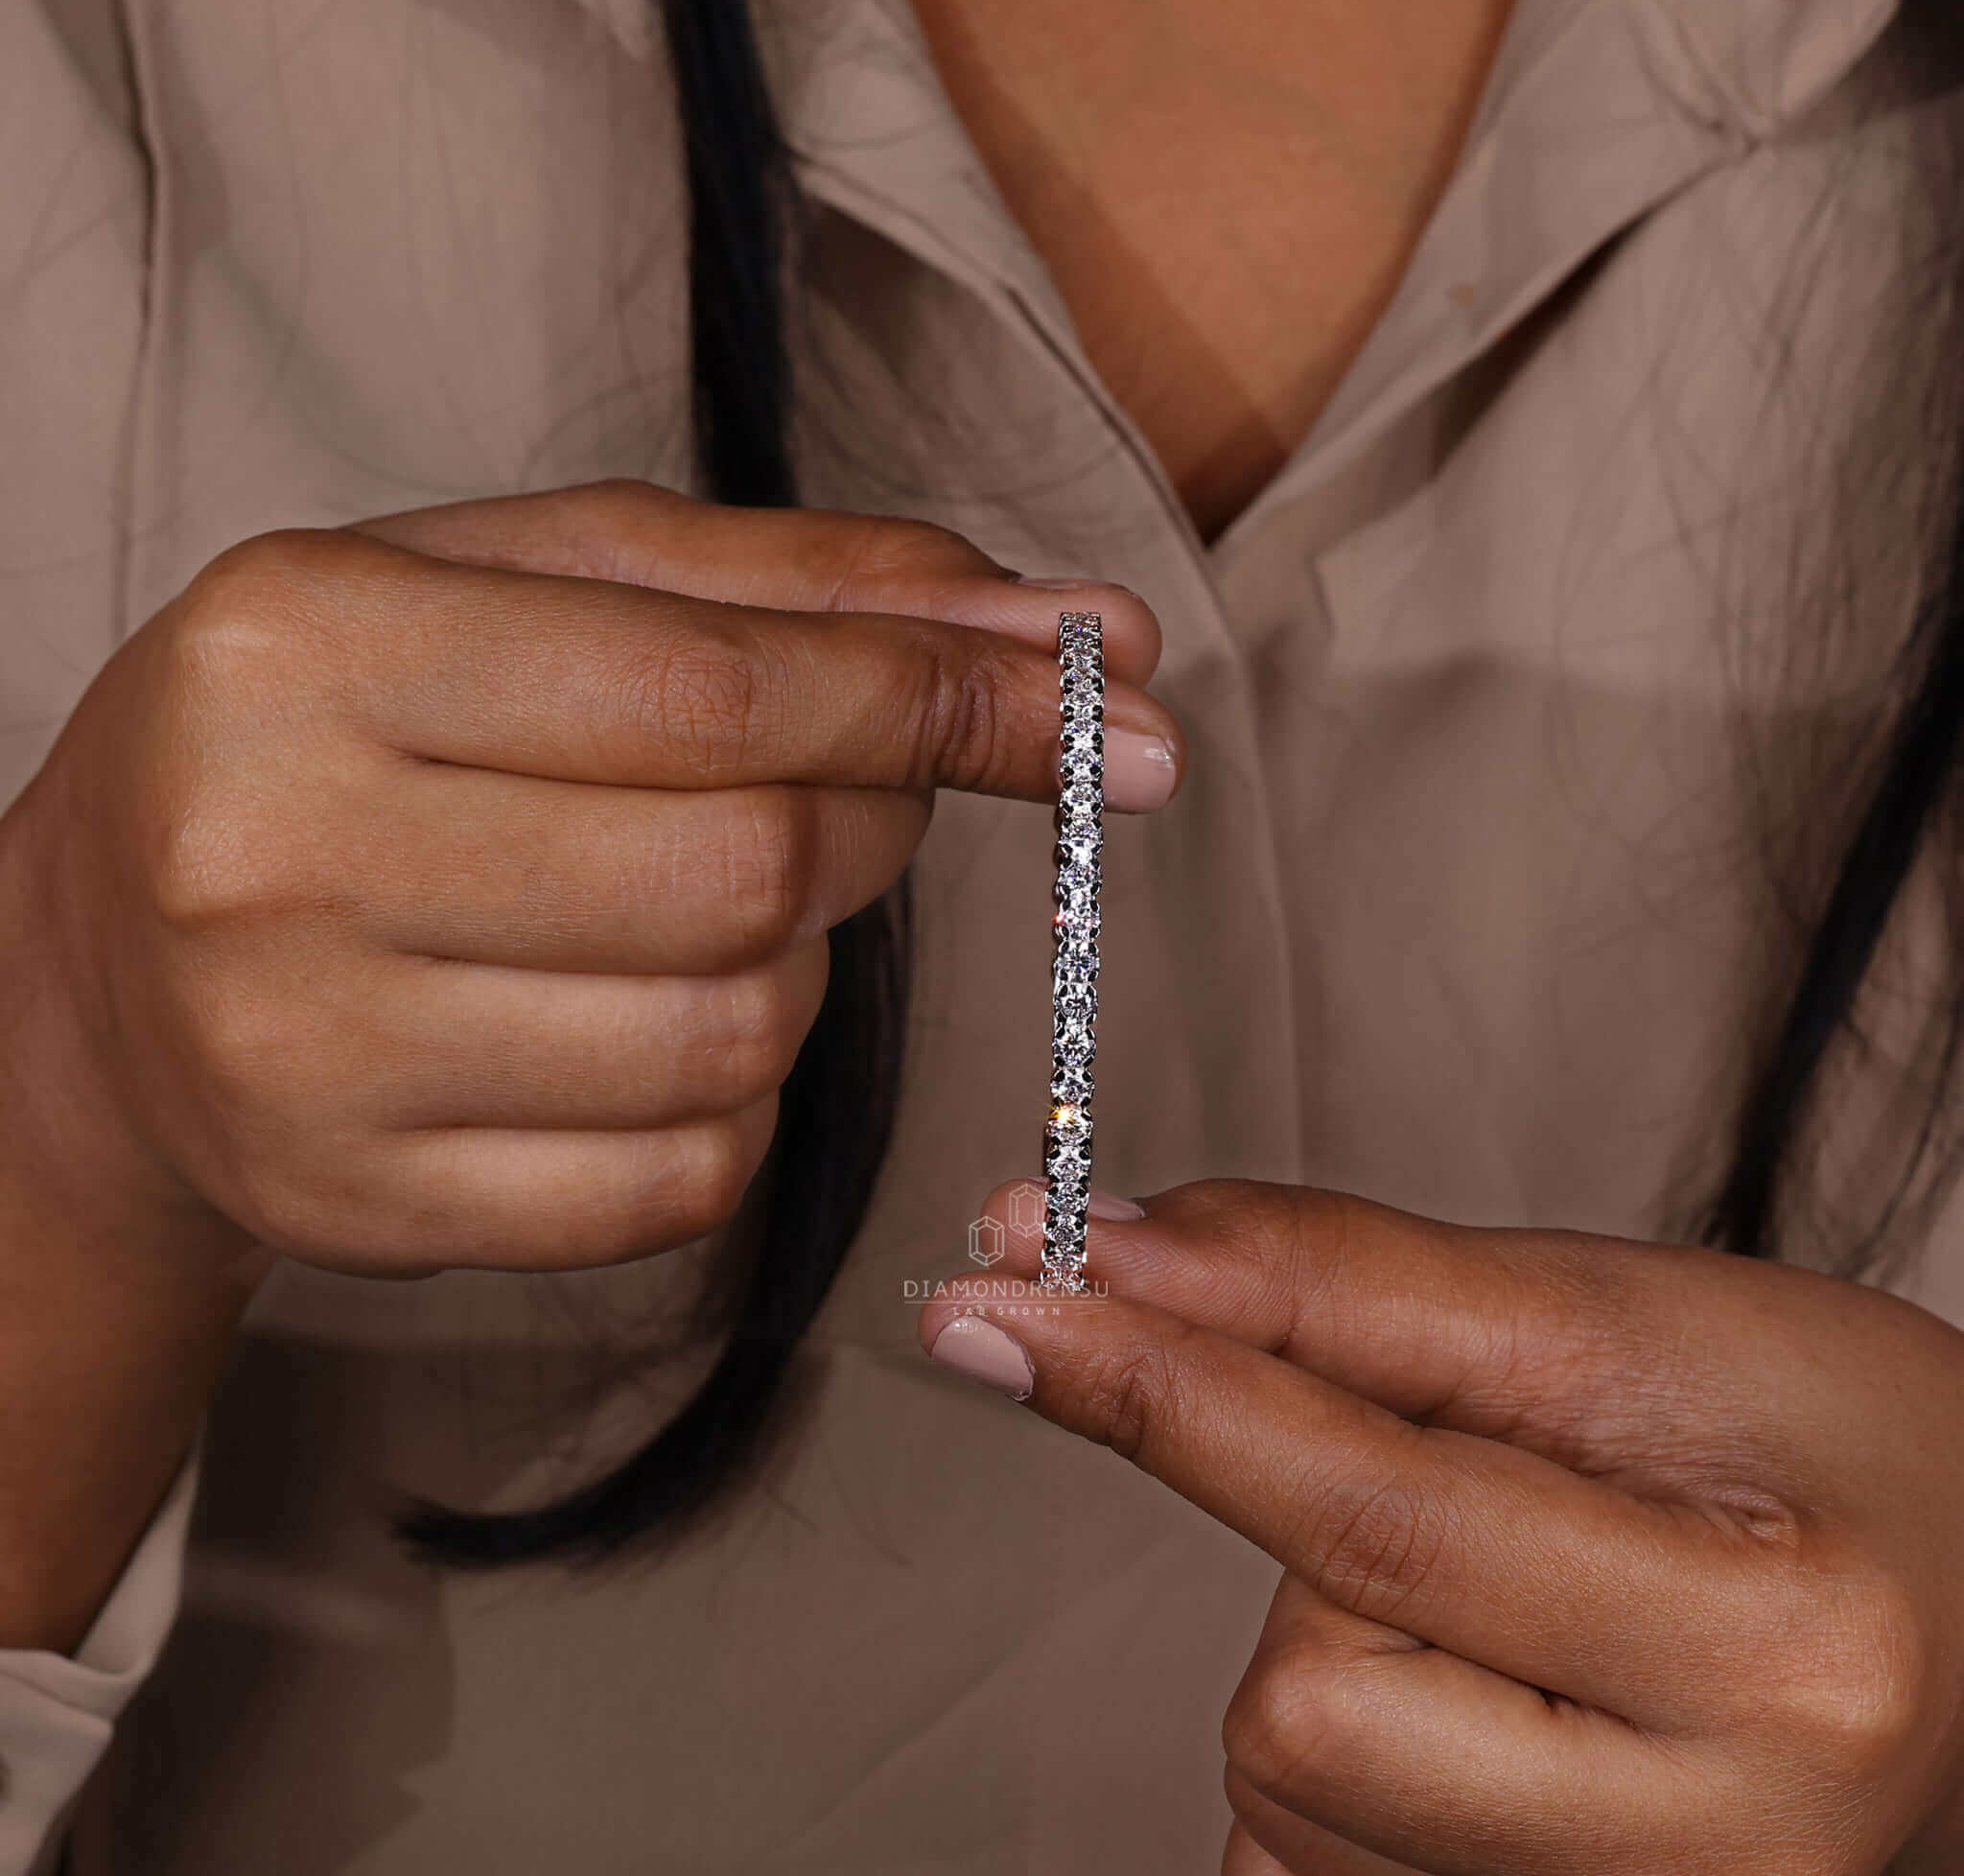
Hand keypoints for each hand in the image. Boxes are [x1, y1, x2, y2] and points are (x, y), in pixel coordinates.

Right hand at [1, 481, 1179, 1276]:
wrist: (106, 961)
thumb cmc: (353, 727)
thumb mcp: (538, 587)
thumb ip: (811, 588)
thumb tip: (1090, 627)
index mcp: (315, 646)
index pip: (719, 689)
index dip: (943, 697)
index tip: (1105, 692)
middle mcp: (283, 860)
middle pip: (749, 873)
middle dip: (874, 822)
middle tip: (857, 787)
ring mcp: (311, 1066)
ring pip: (738, 1038)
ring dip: (803, 965)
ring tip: (711, 900)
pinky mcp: (361, 1216)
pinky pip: (684, 1181)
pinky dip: (737, 1098)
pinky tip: (651, 1021)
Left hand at [921, 1179, 1963, 1874]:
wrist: (1958, 1595)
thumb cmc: (1810, 1442)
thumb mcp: (1606, 1318)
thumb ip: (1340, 1286)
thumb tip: (1106, 1252)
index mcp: (1778, 1660)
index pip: (1375, 1517)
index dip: (1157, 1389)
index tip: (997, 1296)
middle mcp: (1726, 1869)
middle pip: (1305, 1698)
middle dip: (1315, 1547)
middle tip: (1471, 1482)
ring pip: (1289, 1779)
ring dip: (1337, 1638)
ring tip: (1509, 1588)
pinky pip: (1302, 1856)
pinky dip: (1338, 1737)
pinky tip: (1471, 1689)